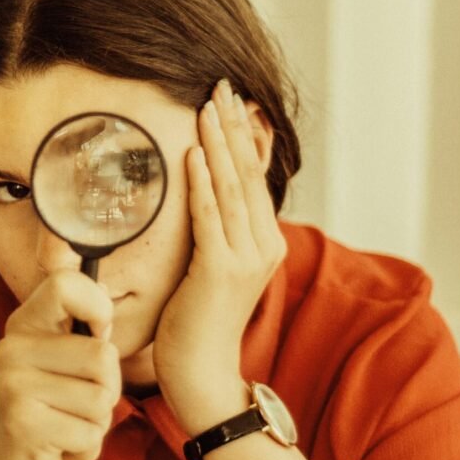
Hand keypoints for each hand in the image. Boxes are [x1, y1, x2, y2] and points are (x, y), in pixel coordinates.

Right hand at [0, 269, 121, 459]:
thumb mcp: (68, 365)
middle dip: (107, 391)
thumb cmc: (56, 419)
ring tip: (66, 427)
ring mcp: (12, 385)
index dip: (99, 308)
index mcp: (23, 325)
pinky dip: (86, 449)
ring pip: (102, 397)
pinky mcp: (22, 423)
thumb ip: (82, 326)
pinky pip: (92, 432)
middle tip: (76, 405)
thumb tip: (90, 274)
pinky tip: (58, 450)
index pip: (67, 284)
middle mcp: (11, 348)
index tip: (98, 335)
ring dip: (97, 423)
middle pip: (102, 355)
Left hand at [154, 78, 286, 434]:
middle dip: (232, 128)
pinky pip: (211, 216)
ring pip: (232, 189)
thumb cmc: (199, 324)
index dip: (242, 139)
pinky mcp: (221, 271)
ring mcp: (246, 259)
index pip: (254, 180)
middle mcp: (264, 246)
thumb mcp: (216, 271)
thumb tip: (207, 199)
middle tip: (220, 86)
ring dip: (217, 144)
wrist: (203, 373)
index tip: (229, 103)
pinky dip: (202, 183)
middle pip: (248, 175)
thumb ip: (220, 235)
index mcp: (266, 244)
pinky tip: (193, 153)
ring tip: (207, 106)